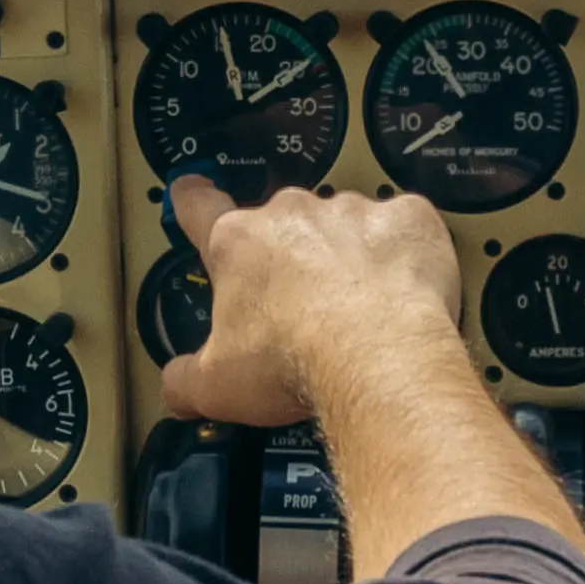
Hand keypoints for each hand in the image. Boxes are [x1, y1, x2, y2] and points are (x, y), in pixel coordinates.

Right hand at [160, 174, 584, 568]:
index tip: (192, 194)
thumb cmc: (291, 363)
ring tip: (361, 305)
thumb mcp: (216, 386)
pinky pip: (404, 225)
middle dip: (291, 256)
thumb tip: (176, 389)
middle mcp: (292, 215)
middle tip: (303, 304)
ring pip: (346, 223)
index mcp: (238, 244)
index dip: (193, 202)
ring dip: (349, 253)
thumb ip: (186, 381)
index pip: (200, 209)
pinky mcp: (408, 219)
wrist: (375, 358)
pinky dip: (405, 250)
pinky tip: (406, 286)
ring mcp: (353, 211)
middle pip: (283, 223)